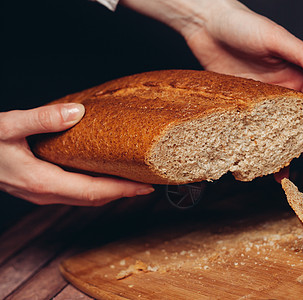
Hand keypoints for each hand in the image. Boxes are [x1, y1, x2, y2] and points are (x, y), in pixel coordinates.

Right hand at [0, 103, 153, 205]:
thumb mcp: (7, 125)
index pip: (92, 191)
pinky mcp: (38, 187)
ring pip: (83, 198)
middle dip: (122, 193)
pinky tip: (102, 177)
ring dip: (109, 192)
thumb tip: (77, 113)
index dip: (121, 190)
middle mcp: (43, 193)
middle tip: (147, 184)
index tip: (145, 187)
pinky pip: (74, 192)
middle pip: (92, 199)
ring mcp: (40, 193)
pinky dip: (94, 188)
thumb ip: (42, 119)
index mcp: (41, 181)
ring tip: (131, 182)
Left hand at [184, 2, 302, 180]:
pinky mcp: (241, 107)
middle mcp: (282, 92)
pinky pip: (253, 132)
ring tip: (289, 178)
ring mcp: (261, 102)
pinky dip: (258, 148)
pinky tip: (260, 164)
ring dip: (287, 156)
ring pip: (279, 134)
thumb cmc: (243, 25)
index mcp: (297, 76)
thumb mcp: (276, 39)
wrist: (205, 25)